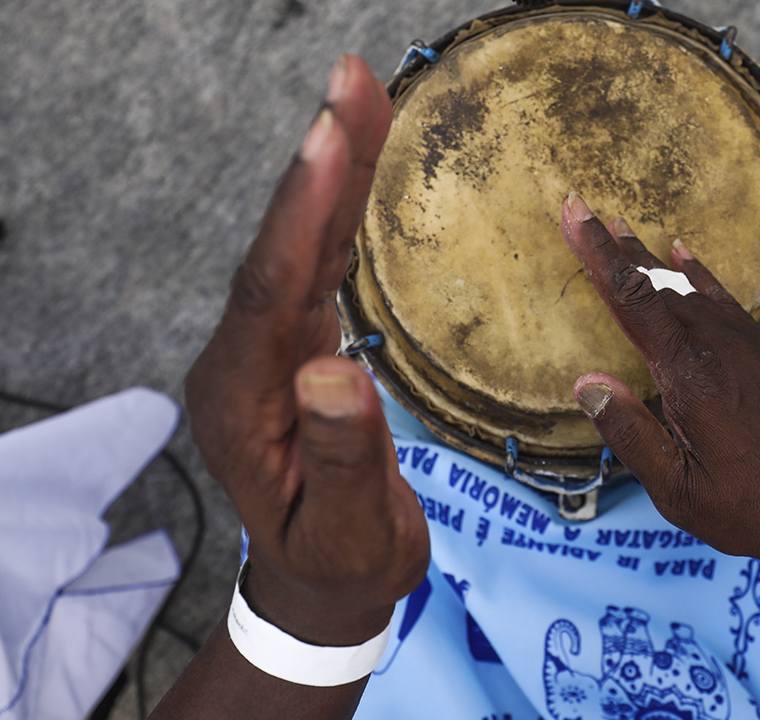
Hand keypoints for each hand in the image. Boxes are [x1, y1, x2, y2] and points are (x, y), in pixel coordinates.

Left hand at [185, 56, 428, 646]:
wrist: (321, 587)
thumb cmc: (341, 565)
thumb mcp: (346, 529)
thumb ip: (339, 455)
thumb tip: (332, 372)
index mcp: (243, 403)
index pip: (271, 292)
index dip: (302, 213)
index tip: (329, 137)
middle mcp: (244, 364)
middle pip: (282, 248)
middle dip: (318, 163)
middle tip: (350, 79)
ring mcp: (266, 352)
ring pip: (299, 246)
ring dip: (332, 170)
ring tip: (362, 94)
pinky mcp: (294, 346)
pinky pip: (315, 264)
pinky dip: (339, 209)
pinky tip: (357, 165)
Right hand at [559, 193, 759, 577]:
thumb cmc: (752, 510)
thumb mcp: (678, 490)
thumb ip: (631, 434)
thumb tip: (588, 383)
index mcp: (691, 377)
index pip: (634, 299)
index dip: (599, 254)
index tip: (576, 213)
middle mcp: (720, 350)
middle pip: (657, 284)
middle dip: (615, 248)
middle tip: (582, 208)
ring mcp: (749, 348)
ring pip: (691, 290)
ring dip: (652, 261)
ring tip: (623, 231)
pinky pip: (725, 301)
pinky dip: (700, 274)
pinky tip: (685, 256)